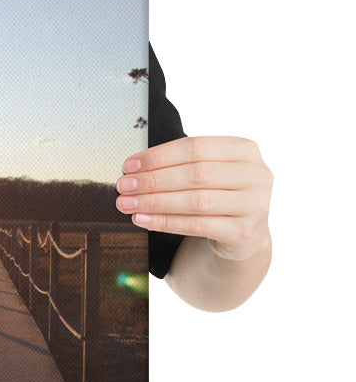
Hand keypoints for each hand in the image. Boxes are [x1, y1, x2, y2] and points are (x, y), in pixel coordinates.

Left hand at [116, 136, 272, 261]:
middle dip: (152, 180)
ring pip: (195, 201)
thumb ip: (180, 164)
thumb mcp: (209, 171)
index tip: (129, 165)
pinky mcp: (245, 232)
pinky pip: (197, 226)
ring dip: (154, 202)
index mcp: (245, 150)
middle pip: (195, 174)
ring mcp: (255, 205)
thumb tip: (133, 169)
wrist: (243, 234)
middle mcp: (256, 175)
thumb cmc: (218, 194)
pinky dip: (165, 222)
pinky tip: (142, 220)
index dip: (158, 156)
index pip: (195, 147)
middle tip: (124, 186)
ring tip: (127, 204)